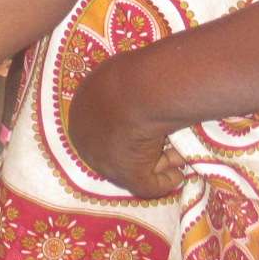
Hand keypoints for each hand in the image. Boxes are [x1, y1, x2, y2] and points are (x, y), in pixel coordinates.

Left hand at [65, 55, 184, 198]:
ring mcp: (105, 162)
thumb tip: (130, 83)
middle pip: (117, 152)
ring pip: (135, 168)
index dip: (125, 130)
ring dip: (158, 164)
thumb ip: (117, 86)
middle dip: (140, 151)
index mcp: (79, 114)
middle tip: (165, 146)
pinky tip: (179, 172)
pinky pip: (149, 186)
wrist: (140, 88)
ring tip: (178, 157)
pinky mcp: (127, 176)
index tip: (145, 126)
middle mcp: (86, 142)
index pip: (101, 129)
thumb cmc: (129, 74)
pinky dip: (166, 181)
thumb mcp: (115, 73)